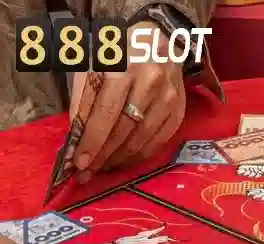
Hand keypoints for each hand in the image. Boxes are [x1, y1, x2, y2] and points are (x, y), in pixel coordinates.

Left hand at [69, 22, 186, 182]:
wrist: (160, 41)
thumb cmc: (119, 52)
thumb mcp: (93, 65)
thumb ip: (83, 97)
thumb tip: (76, 136)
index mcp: (124, 68)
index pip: (106, 114)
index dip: (92, 141)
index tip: (79, 163)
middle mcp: (150, 85)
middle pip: (124, 131)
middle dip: (103, 155)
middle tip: (87, 172)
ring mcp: (168, 100)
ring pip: (142, 141)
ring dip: (119, 159)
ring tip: (102, 168)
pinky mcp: (179, 112)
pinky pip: (158, 143)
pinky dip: (138, 156)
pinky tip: (123, 160)